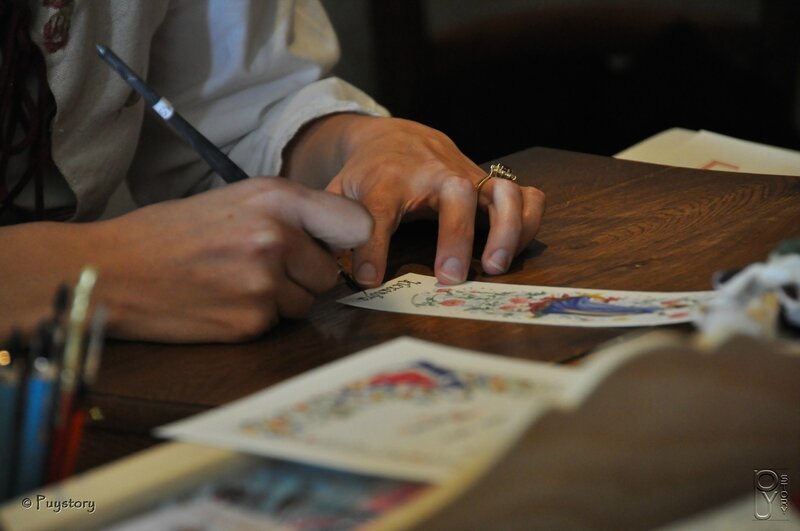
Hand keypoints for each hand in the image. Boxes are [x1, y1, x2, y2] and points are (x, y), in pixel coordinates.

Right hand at [90, 177, 371, 341]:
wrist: (112, 270)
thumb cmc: (168, 232)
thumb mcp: (234, 200)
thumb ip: (288, 214)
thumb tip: (334, 238)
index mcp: (277, 198)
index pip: (357, 223)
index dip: (347, 240)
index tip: (334, 248)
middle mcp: (278, 238)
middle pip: (329, 272)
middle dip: (305, 275)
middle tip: (263, 267)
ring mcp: (266, 283)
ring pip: (306, 302)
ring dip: (282, 298)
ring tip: (236, 282)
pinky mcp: (252, 321)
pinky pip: (277, 323)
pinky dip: (257, 317)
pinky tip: (223, 301)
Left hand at [287, 115, 545, 286]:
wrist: (395, 138)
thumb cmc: (368, 175)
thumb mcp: (341, 195)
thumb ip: (333, 227)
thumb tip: (320, 268)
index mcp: (388, 179)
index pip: (379, 211)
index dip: (372, 247)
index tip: (368, 280)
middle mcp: (434, 174)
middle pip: (453, 196)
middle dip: (455, 237)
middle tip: (450, 279)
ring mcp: (468, 176)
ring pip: (501, 192)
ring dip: (505, 230)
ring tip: (494, 267)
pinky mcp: (489, 183)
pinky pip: (525, 195)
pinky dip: (530, 219)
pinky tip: (516, 248)